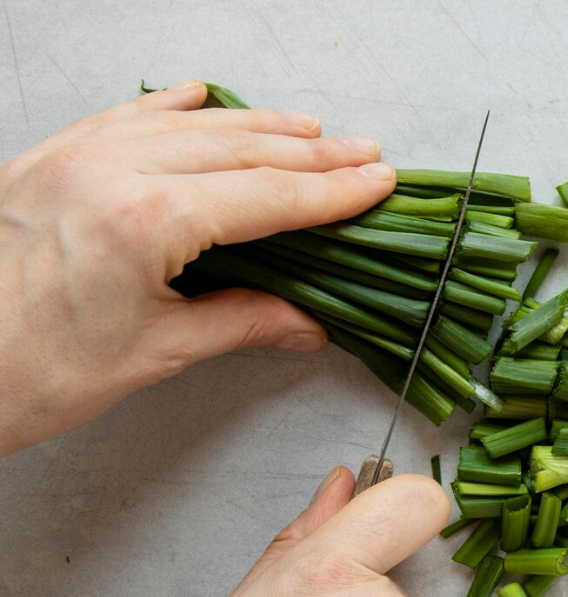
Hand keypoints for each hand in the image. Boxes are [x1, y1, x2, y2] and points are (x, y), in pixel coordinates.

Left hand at [0, 79, 396, 455]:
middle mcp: (110, 171)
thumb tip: (305, 323)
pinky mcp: (45, 159)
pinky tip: (202, 96)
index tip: (376, 185)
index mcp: (145, 219)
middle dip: (311, 152)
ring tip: (309, 126)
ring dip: (257, 125)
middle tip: (361, 154)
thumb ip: (240, 322)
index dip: (332, 192)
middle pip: (238, 149)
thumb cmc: (26, 372)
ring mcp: (73, 157)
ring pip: (187, 123)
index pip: (267, 195)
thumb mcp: (153, 352)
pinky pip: (122, 115)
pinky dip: (171, 106)